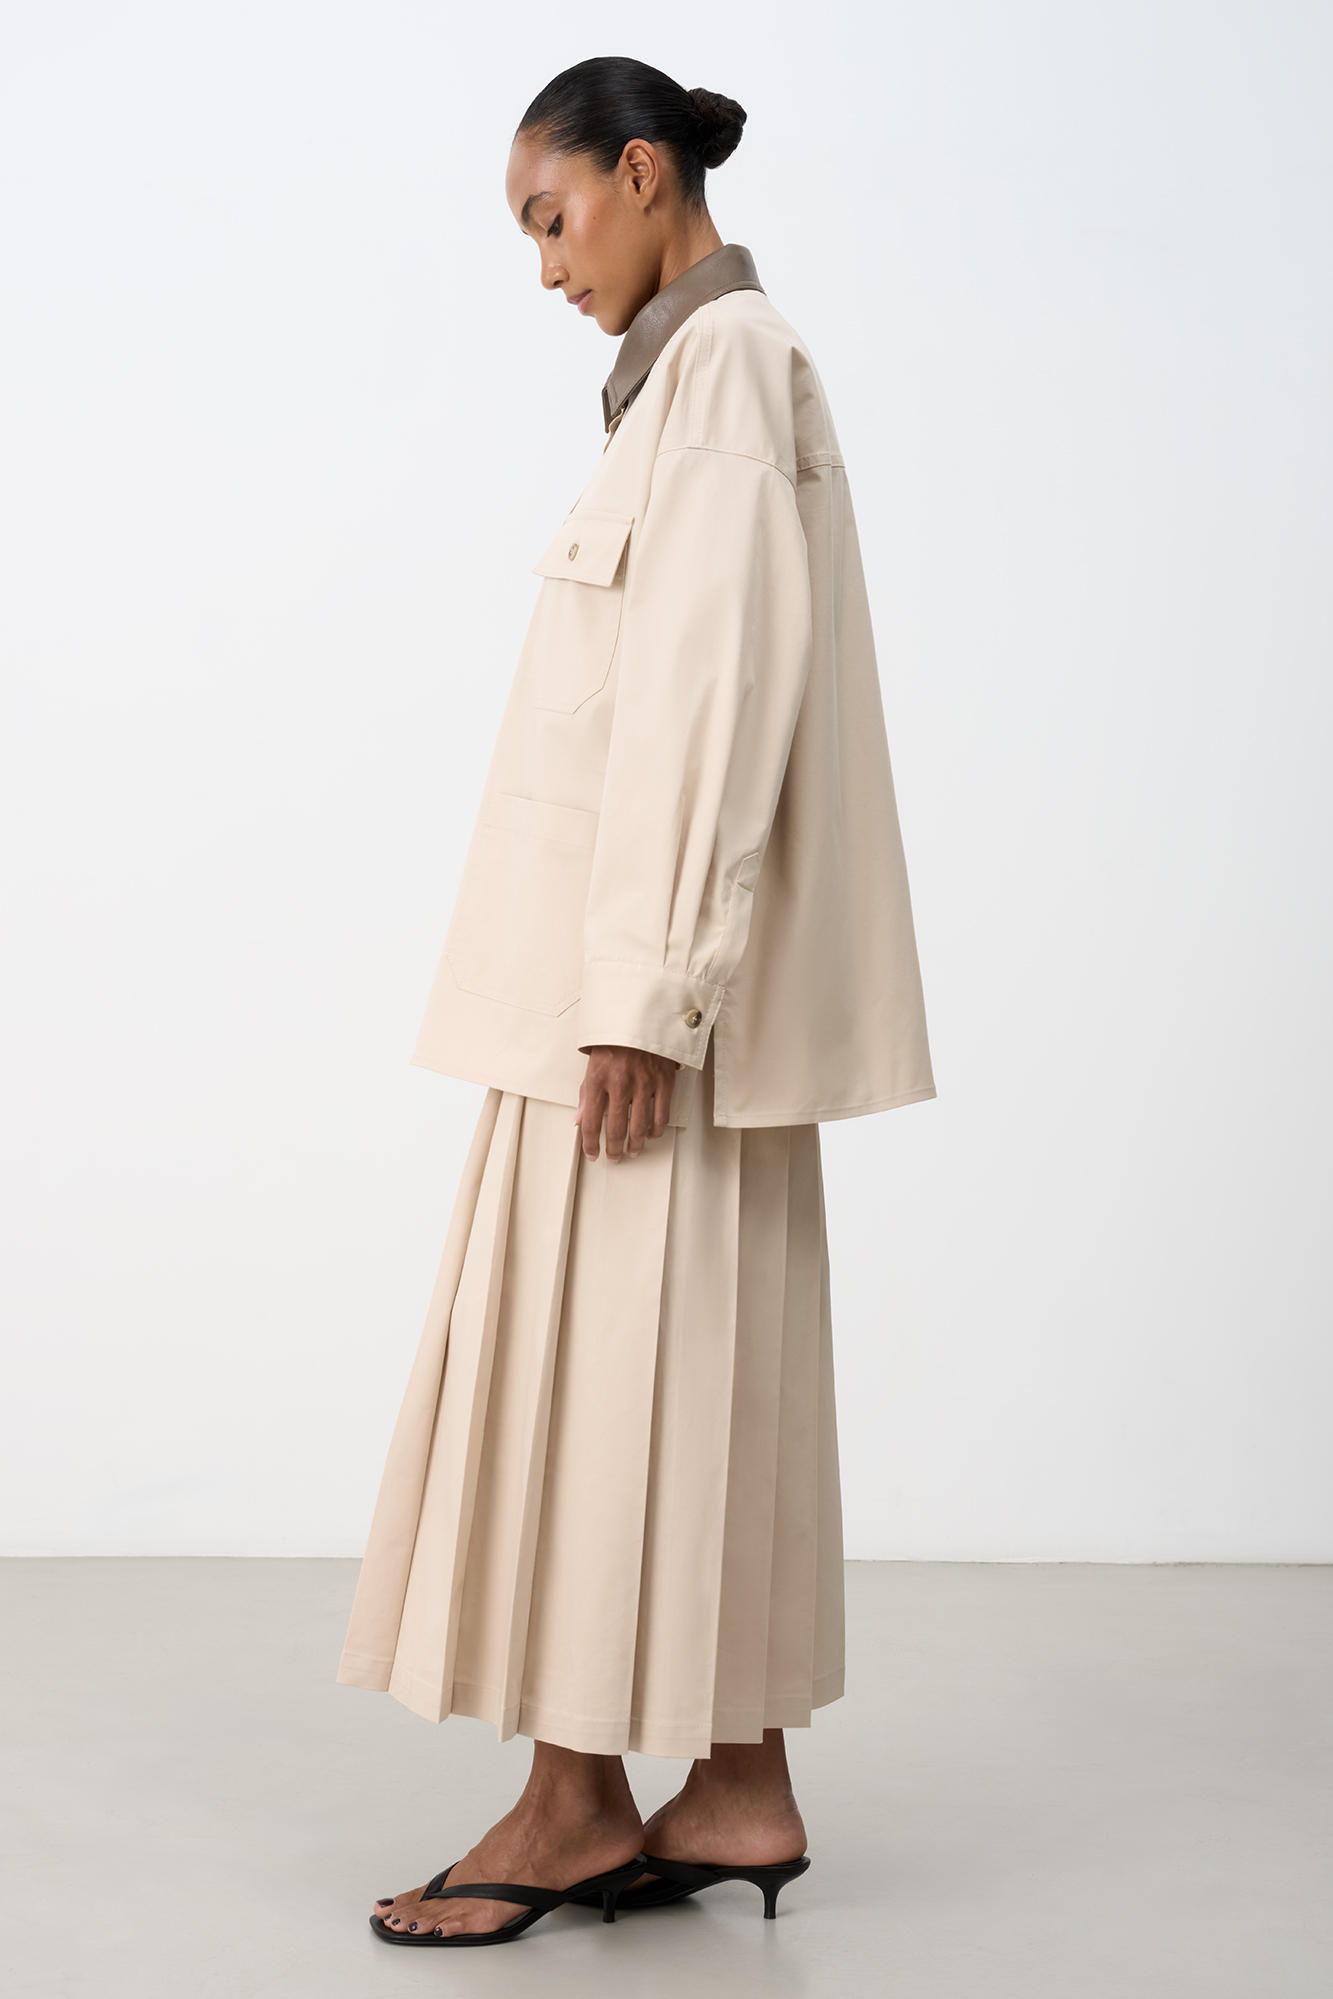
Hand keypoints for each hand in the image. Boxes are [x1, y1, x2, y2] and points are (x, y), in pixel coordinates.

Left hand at [575, 1046, 677, 1162]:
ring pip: (639, 1127)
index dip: (590, 1144)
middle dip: (613, 1149)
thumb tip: (579, 1120)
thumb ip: (585, 1095)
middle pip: (615, 1129)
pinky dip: (656, 1130)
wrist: (640, 1016)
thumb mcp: (592, 1066)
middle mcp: (620, 1083)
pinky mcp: (663, 1081)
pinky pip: (661, 1115)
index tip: (592, 1153)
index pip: (590, 1122)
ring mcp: (643, 1083)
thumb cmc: (614, 1041)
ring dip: (635, 1145)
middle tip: (614, 1157)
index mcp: (598, 1079)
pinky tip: (651, 1134)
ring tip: (633, 1150)